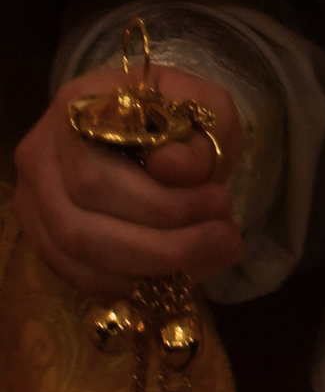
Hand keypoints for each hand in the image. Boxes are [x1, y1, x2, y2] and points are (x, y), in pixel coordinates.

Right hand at [11, 68, 243, 296]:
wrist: (157, 124)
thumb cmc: (181, 115)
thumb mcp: (209, 110)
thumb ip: (199, 137)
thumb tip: (172, 168)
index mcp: (77, 108)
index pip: (97, 176)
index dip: (159, 203)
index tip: (220, 202)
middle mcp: (42, 154)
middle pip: (81, 224)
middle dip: (162, 244)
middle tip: (223, 237)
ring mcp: (34, 197)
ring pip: (75, 254)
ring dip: (146, 268)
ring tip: (207, 255)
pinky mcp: (41, 232)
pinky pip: (72, 273)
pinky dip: (121, 282)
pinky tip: (167, 275)